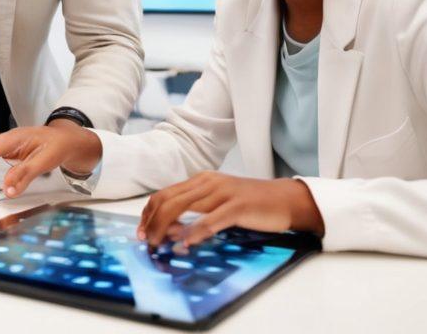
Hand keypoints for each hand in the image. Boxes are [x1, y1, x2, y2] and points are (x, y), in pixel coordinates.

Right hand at [0, 124, 101, 197]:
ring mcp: (14, 145)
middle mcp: (14, 139)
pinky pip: (5, 161)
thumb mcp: (43, 162)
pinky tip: (2, 176)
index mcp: (20, 136)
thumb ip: (24, 175)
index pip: (0, 146)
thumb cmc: (56, 146)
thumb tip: (9, 189)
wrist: (66, 142)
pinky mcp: (15, 153)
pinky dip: (3, 169)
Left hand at [137, 172, 324, 250]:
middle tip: (146, 241)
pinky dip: (194, 233)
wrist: (285, 199)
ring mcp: (222, 193)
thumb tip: (172, 231)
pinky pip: (210, 220)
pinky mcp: (237, 206)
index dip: (149, 213)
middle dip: (152, 222)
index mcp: (201, 180)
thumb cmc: (251, 203)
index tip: (142, 231)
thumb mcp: (219, 203)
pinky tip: (185, 245)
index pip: (165, 194)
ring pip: (182, 207)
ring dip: (166, 228)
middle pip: (168, 200)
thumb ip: (196, 211)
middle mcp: (208, 182)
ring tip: (158, 244)